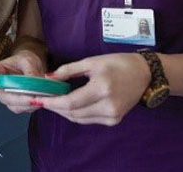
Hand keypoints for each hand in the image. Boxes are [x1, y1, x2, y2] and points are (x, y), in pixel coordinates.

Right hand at [0, 49, 45, 113]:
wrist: (31, 67)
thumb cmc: (26, 61)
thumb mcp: (28, 60)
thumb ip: (30, 69)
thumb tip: (34, 81)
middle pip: (3, 96)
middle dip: (19, 99)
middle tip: (32, 98)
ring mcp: (7, 97)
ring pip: (14, 106)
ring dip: (28, 104)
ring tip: (41, 98)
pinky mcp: (18, 104)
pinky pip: (23, 108)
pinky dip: (33, 106)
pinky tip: (42, 99)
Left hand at [34, 53, 150, 125]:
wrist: (144, 73)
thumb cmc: (117, 63)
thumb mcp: (91, 62)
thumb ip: (68, 70)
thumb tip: (48, 78)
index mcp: (102, 88)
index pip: (71, 102)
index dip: (52, 103)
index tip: (38, 99)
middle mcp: (108, 106)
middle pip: (73, 113)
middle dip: (56, 107)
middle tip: (43, 99)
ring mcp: (112, 116)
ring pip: (80, 119)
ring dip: (65, 112)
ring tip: (54, 101)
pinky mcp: (114, 120)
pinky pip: (89, 120)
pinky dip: (77, 114)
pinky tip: (70, 105)